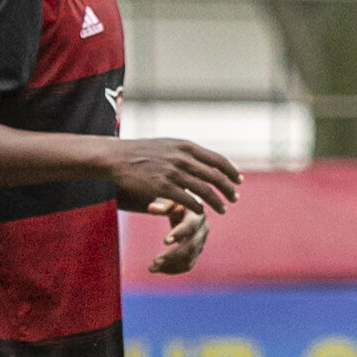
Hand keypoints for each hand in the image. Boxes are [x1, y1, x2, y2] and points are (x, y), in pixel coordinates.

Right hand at [107, 138, 240, 213]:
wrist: (118, 157)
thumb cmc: (143, 151)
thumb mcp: (169, 145)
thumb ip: (187, 153)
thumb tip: (205, 161)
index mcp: (187, 146)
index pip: (217, 159)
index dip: (231, 171)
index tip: (239, 180)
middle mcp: (183, 158)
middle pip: (214, 176)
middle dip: (228, 189)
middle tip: (235, 198)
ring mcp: (173, 172)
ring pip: (204, 190)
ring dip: (217, 201)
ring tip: (223, 209)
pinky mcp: (162, 186)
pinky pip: (186, 199)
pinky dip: (197, 207)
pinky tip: (201, 212)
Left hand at [147, 198, 207, 273]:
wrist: (190, 210)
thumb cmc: (179, 203)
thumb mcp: (173, 201)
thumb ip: (163, 205)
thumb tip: (151, 208)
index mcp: (198, 215)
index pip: (191, 226)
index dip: (179, 233)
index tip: (165, 241)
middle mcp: (203, 230)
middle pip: (190, 246)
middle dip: (172, 255)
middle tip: (155, 261)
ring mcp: (201, 243)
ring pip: (189, 259)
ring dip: (170, 265)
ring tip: (152, 268)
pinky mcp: (196, 252)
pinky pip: (187, 265)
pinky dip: (172, 269)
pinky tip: (158, 270)